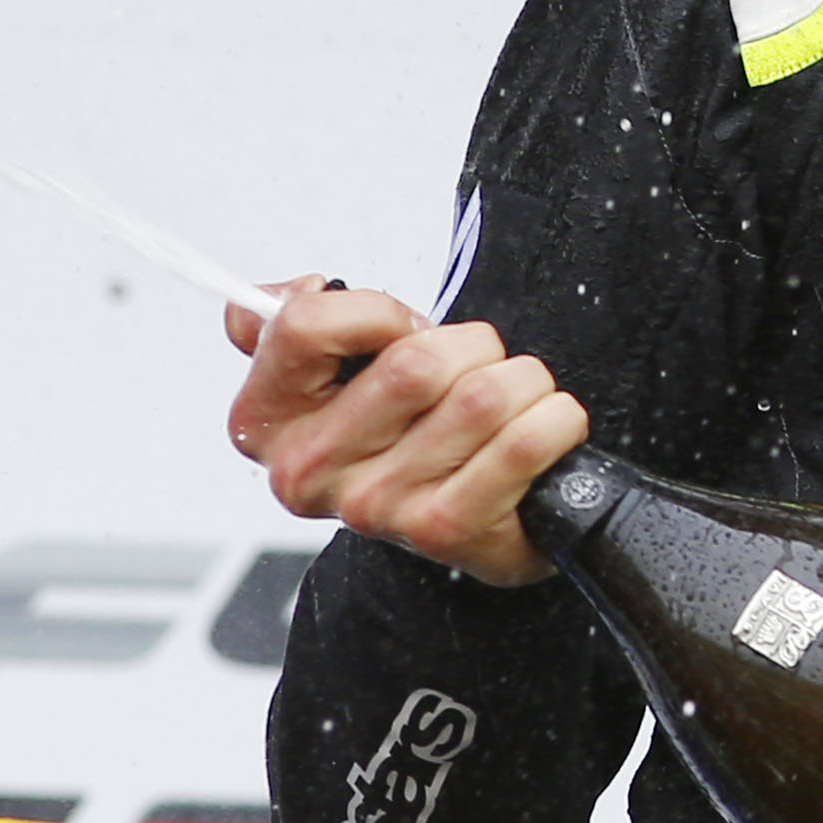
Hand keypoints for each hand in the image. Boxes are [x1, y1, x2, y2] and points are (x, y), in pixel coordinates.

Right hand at [224, 275, 589, 585]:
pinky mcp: (444, 531)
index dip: (378, 312)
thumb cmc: (408, 433)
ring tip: (509, 404)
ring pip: (483, 395)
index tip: (402, 332)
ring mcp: (377, 506)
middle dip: (470, 347)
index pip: (307, 325)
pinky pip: (525, 441)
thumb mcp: (342, 371)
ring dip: (521, 383)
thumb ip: (306, 320)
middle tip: (472, 371)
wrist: (467, 519)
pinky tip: (538, 433)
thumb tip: (296, 291)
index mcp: (268, 419)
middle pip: (415, 361)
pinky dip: (554, 421)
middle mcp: (311, 470)